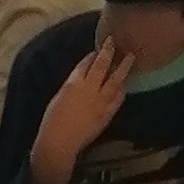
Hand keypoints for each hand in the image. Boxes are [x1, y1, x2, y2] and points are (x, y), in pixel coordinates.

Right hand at [29, 35, 132, 183]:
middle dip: (109, 52)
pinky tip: (124, 85)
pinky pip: (118, 99)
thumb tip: (83, 76)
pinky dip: (121, 90)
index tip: (98, 49)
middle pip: (102, 66)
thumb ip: (73, 84)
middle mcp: (90, 89)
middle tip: (115, 42)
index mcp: (74, 83)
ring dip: (123, 68)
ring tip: (130, 58)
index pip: (85, 64)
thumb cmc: (53, 120)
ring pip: (116, 81)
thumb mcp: (60, 96)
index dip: (93, 55)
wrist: (60, 141)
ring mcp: (101, 102)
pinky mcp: (107, 114)